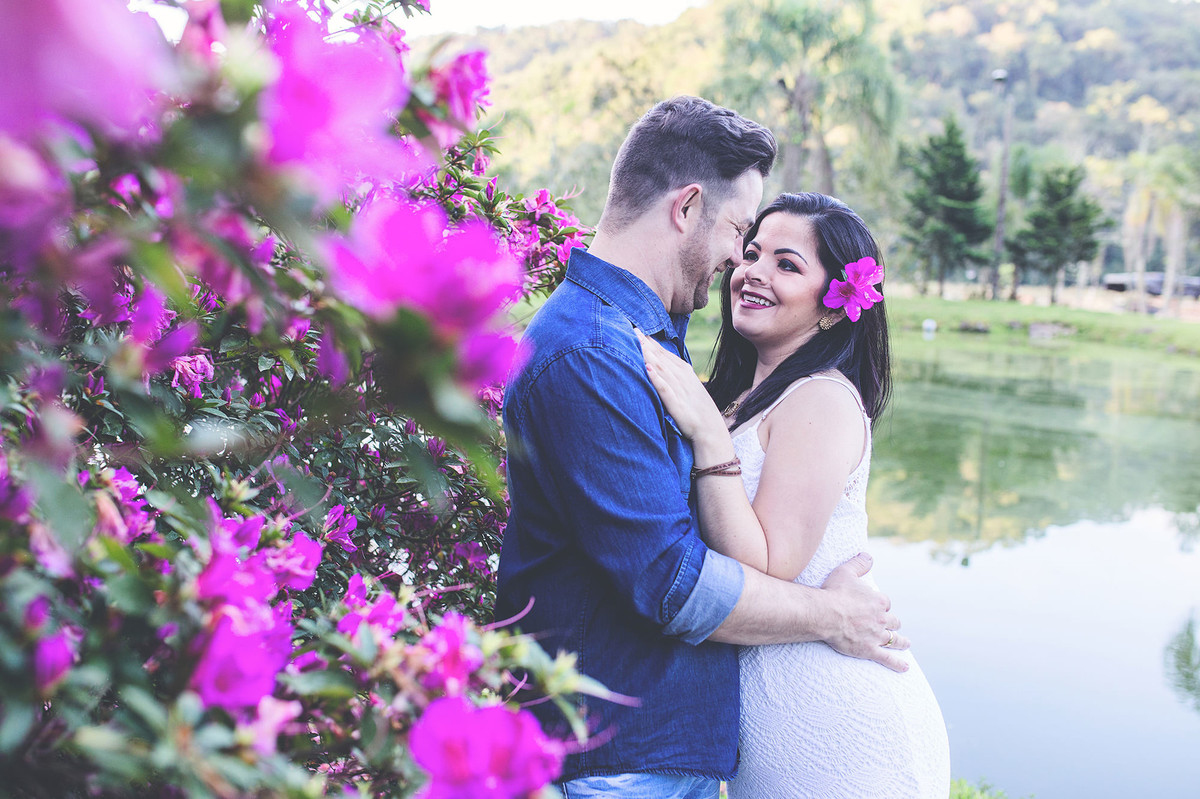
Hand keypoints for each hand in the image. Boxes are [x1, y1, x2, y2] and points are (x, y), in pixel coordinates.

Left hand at [635, 329, 724, 442]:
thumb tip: (658, 364)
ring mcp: (679, 389)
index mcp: (683, 371)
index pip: (663, 352)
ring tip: (636, 341)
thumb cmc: (697, 409)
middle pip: (660, 356)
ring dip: (648, 354)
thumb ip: (674, 374)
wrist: (710, 430)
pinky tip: (647, 368)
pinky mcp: (676, 404)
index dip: (650, 341)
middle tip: (632, 328)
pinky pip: (664, 389)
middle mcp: (681, 376)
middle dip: (646, 342)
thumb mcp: (688, 386)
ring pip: (660, 367)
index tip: (637, 328)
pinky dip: (656, 378)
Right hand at [820, 552, 909, 672]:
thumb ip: (859, 563)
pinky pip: (887, 658)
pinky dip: (897, 663)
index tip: (875, 607)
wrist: (824, 613)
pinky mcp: (869, 650)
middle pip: (893, 621)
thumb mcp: (845, 572)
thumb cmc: (833, 592)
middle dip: (892, 622)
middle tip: (892, 624)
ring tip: (906, 643)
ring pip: (894, 639)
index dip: (881, 605)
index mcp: (879, 601)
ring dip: (901, 641)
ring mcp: (877, 635)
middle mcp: (882, 619)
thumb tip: (868, 556)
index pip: (886, 603)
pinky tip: (905, 667)